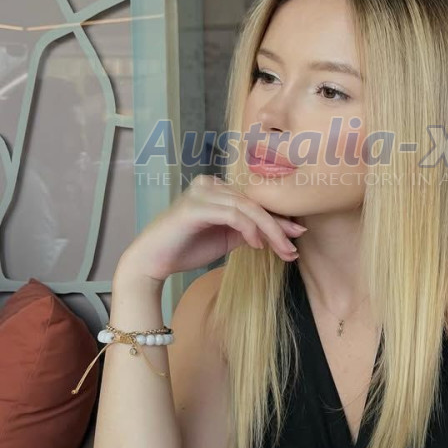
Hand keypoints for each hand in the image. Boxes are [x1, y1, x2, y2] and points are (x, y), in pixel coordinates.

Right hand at [117, 175, 306, 283]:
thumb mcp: (227, 237)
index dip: (278, 218)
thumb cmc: (186, 249)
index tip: (296, 237)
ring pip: (248, 208)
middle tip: (294, 247)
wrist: (151, 262)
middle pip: (254, 202)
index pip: (254, 200)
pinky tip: (257, 245)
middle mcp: (209, 184)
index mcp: (216, 188)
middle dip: (279, 226)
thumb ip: (250, 230)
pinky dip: (250, 229)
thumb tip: (281, 231)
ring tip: (283, 251)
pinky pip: (233, 214)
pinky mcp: (195, 207)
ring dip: (270, 230)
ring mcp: (202, 193)